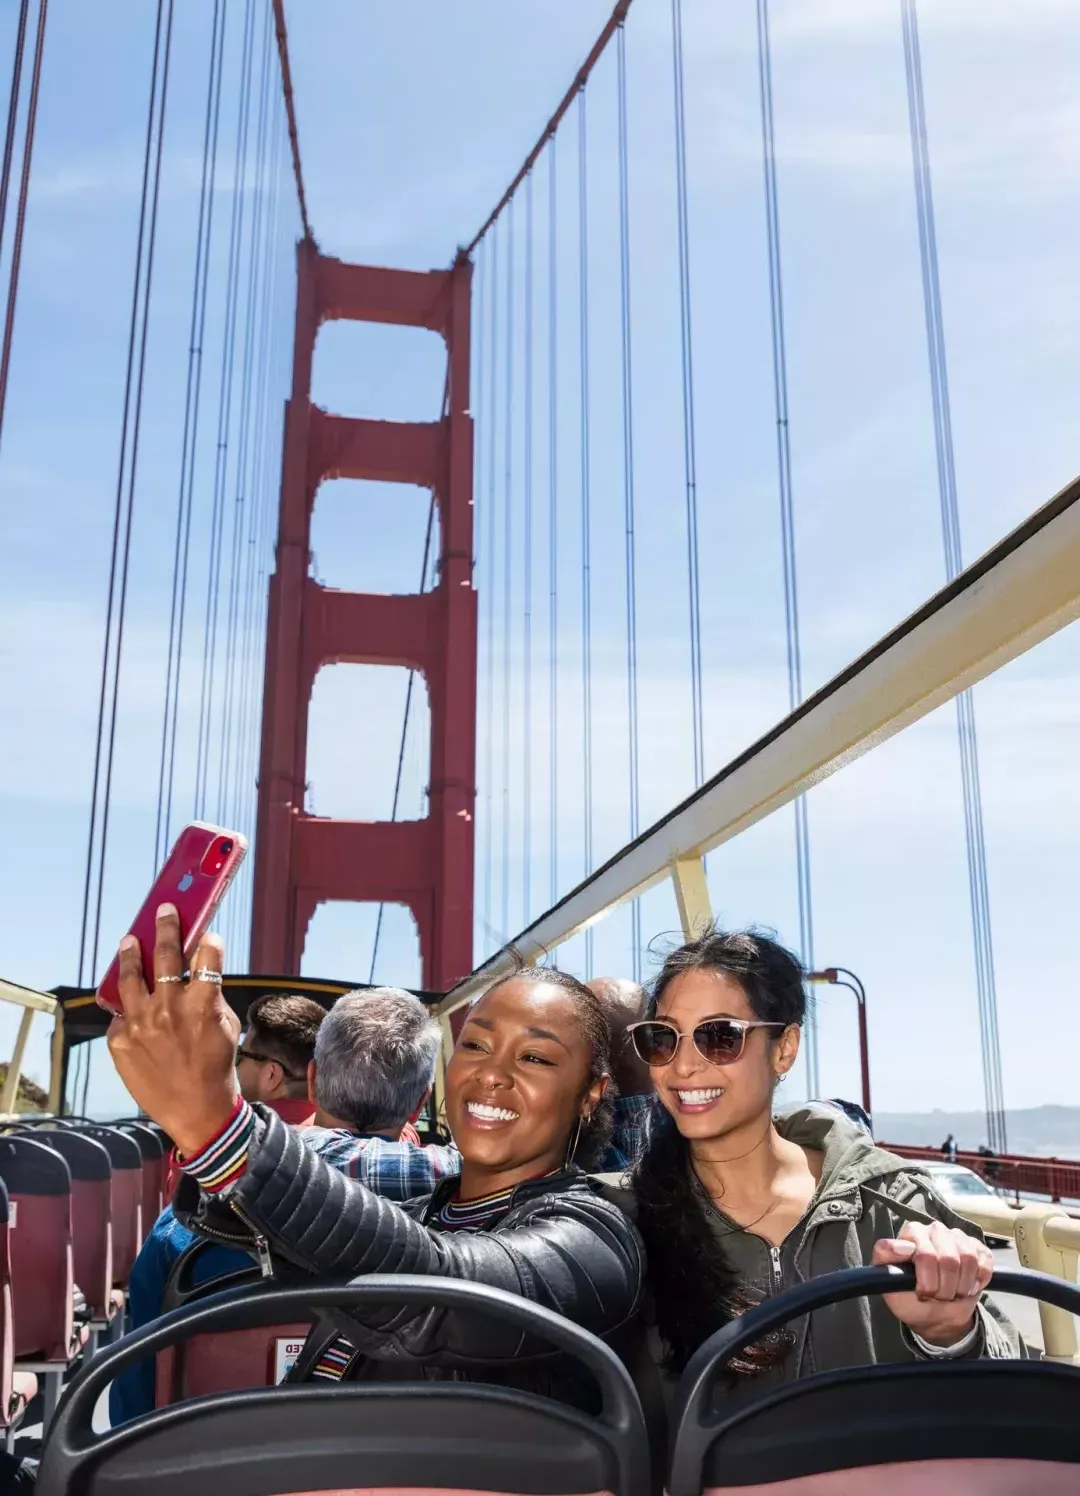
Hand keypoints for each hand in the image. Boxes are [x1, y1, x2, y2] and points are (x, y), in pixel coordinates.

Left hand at [106, 905, 239, 1155]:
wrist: (196, 1111)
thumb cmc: (217, 1067)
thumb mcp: (227, 1027)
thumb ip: (211, 997)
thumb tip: (200, 973)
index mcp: (202, 1003)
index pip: (206, 956)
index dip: (209, 942)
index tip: (207, 934)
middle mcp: (169, 1008)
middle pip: (164, 954)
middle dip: (166, 927)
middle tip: (164, 911)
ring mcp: (141, 1024)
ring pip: (129, 978)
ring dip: (130, 954)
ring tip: (129, 940)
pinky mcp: (120, 1041)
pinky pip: (122, 1015)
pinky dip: (128, 1009)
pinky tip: (131, 1005)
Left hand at [873, 1220, 992, 1346]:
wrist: (936, 1314)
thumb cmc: (909, 1297)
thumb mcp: (888, 1281)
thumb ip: (885, 1256)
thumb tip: (903, 1246)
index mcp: (913, 1232)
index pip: (925, 1253)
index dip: (927, 1280)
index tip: (922, 1293)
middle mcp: (935, 1230)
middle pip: (948, 1259)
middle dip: (944, 1288)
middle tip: (937, 1296)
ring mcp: (958, 1237)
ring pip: (968, 1260)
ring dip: (961, 1287)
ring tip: (951, 1293)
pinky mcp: (979, 1249)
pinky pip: (985, 1262)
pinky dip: (977, 1282)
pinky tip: (968, 1287)